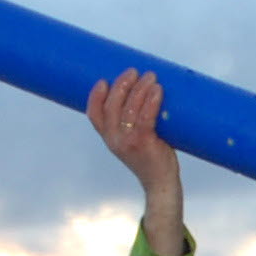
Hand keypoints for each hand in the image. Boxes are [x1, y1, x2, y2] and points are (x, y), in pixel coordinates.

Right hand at [89, 69, 187, 255]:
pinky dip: (151, 100)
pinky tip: (157, 90)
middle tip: (134, 71)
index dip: (95, 96)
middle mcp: (114, 139)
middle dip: (122, 84)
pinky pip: (146, 116)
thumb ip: (136, 122)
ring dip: (139, 88)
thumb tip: (149, 92)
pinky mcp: (144, 142)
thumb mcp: (136, 140)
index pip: (94, 114)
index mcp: (109, 138)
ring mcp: (128, 141)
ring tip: (150, 76)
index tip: (103, 80)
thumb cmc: (153, 158)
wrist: (161, 183)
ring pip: (129, 107)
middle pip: (112, 105)